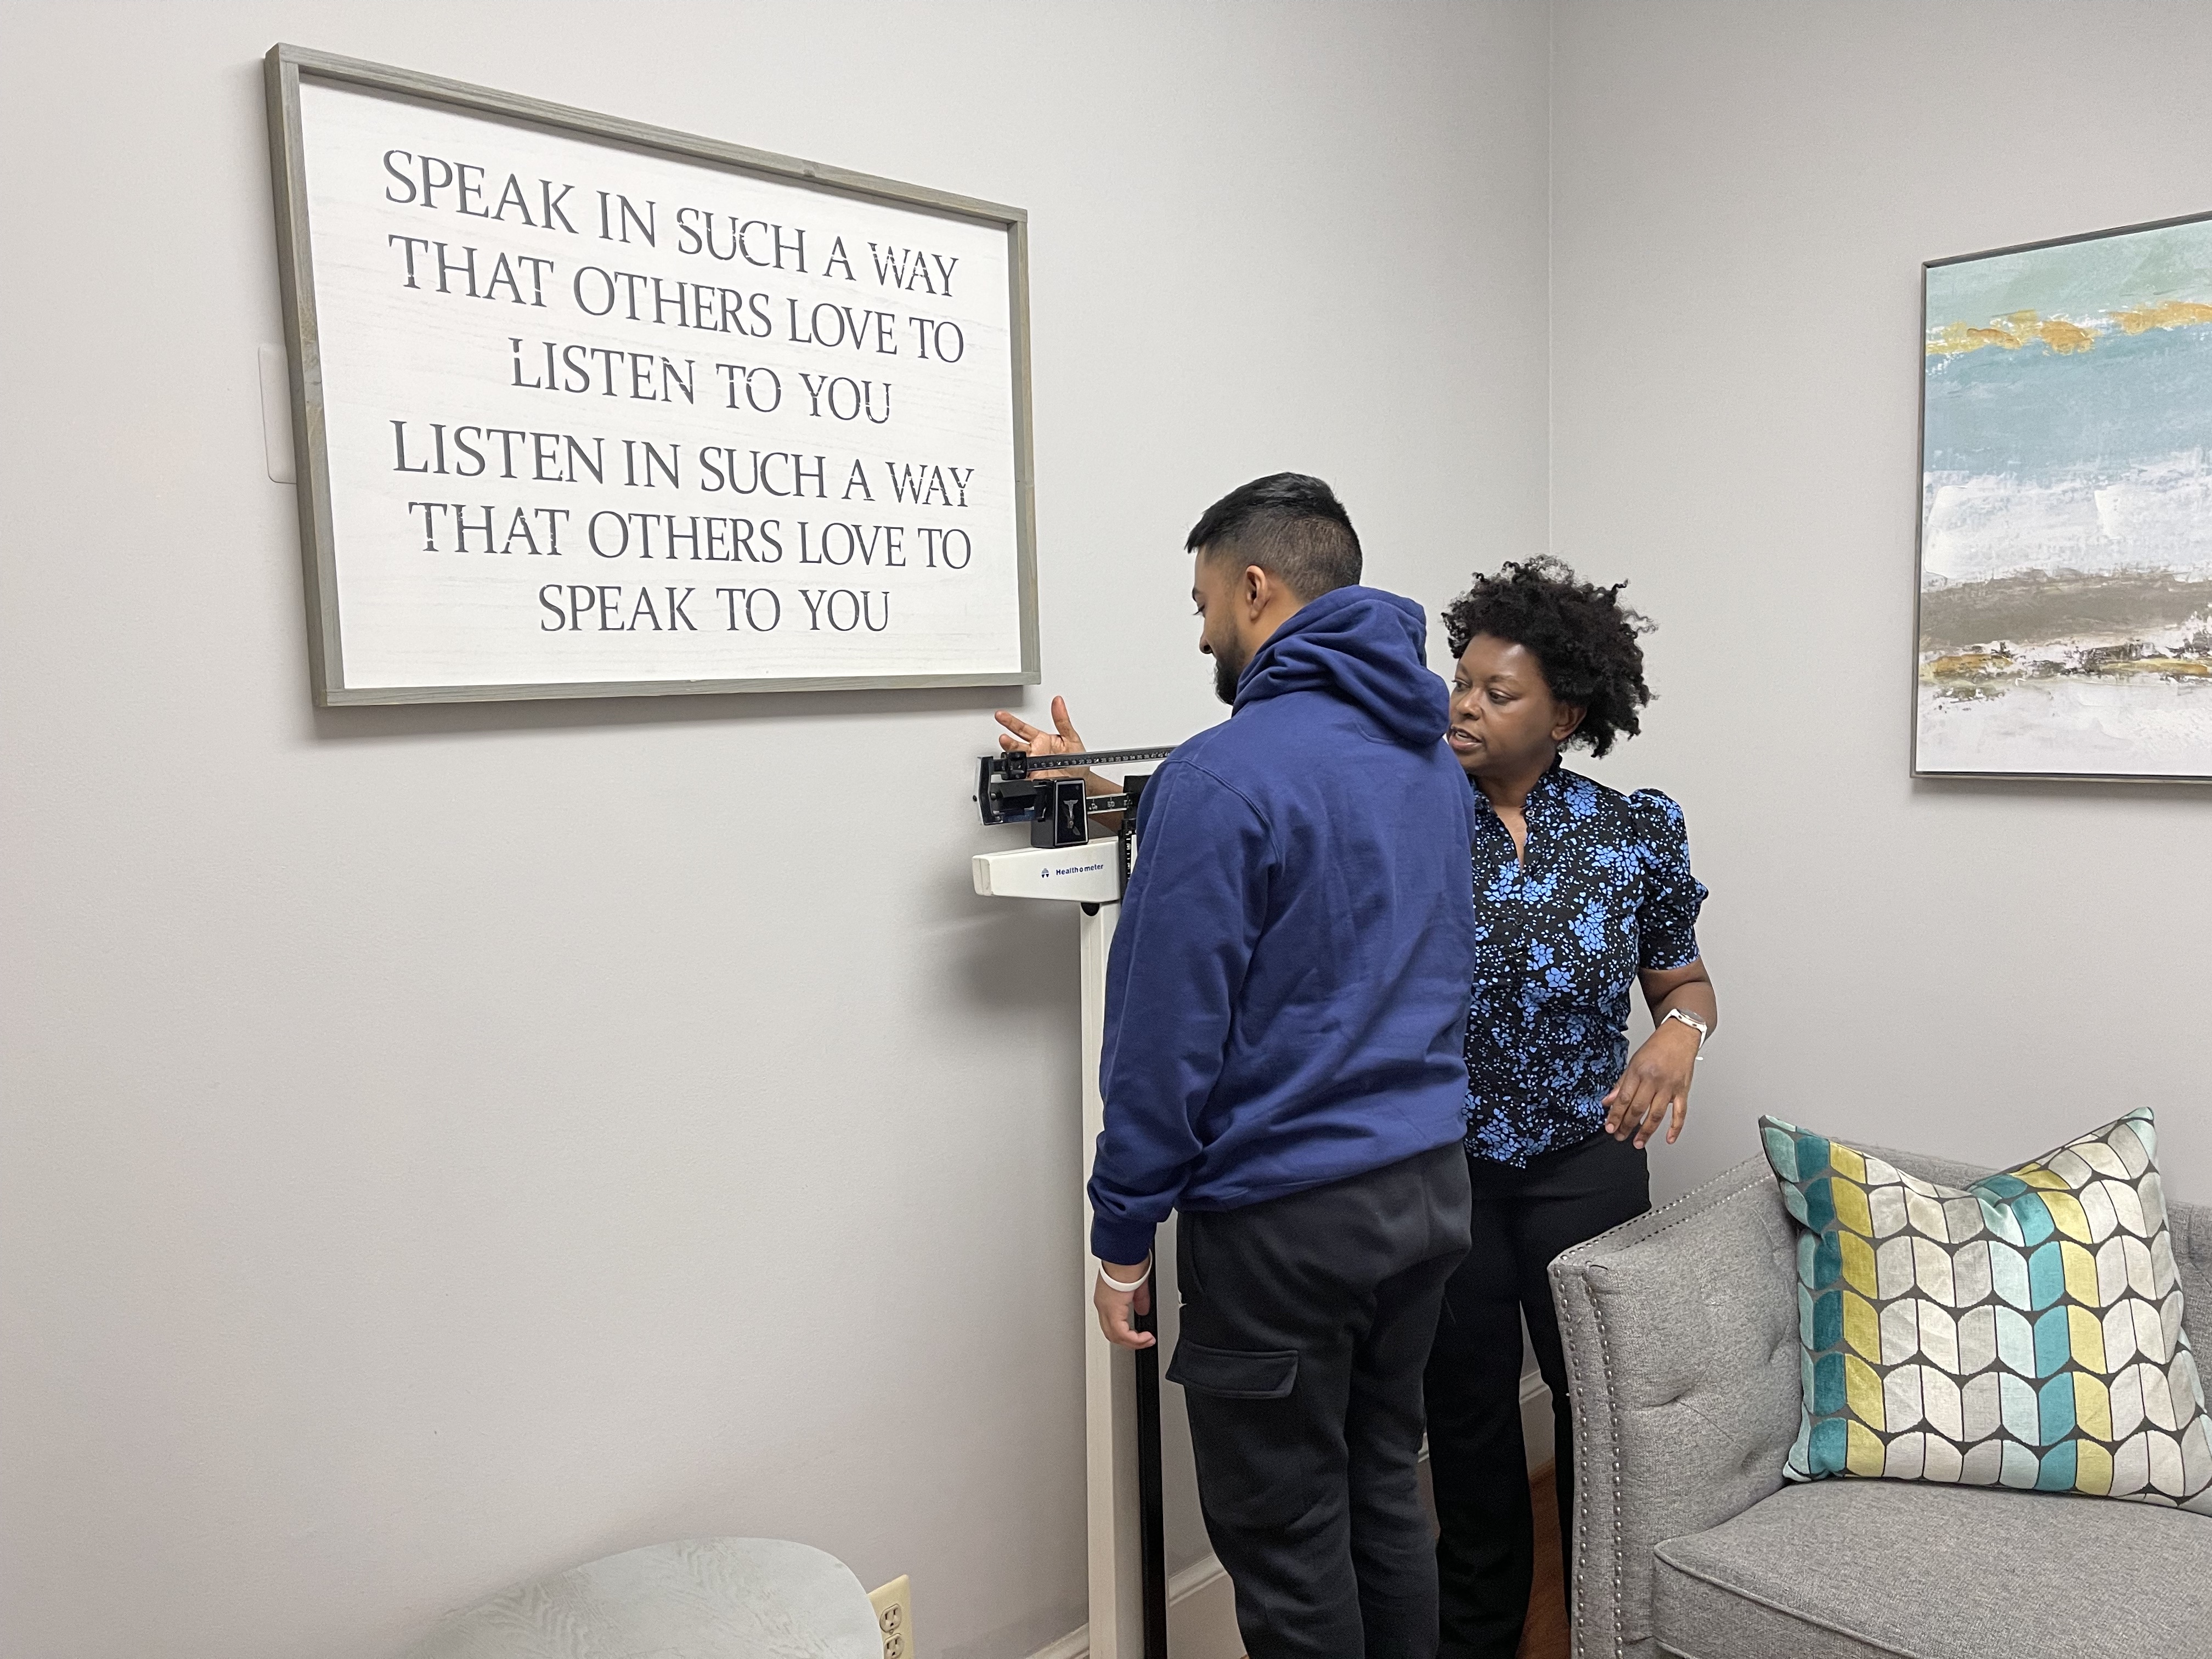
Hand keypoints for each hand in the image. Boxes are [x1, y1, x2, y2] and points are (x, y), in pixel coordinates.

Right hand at [994, 696, 1089, 776]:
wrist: (1082, 780)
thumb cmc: (1076, 760)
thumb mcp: (1071, 737)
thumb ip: (1063, 720)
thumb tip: (1058, 702)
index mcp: (1041, 740)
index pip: (1023, 729)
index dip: (1011, 721)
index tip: (1002, 715)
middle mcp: (1034, 752)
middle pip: (1016, 743)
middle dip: (1007, 738)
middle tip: (1001, 734)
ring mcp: (1033, 765)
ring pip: (1017, 758)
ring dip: (1010, 752)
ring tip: (1006, 744)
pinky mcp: (1034, 777)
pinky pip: (1022, 774)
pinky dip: (1017, 771)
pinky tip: (1014, 766)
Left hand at [1093, 1260, 1155, 1348]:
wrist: (1125, 1253)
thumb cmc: (1128, 1261)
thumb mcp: (1136, 1284)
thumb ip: (1139, 1300)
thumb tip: (1142, 1310)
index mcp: (1107, 1298)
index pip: (1112, 1323)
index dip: (1126, 1333)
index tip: (1140, 1335)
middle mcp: (1103, 1305)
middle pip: (1111, 1333)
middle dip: (1129, 1341)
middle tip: (1143, 1341)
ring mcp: (1105, 1307)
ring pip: (1114, 1335)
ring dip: (1133, 1342)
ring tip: (1147, 1340)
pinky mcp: (1112, 1309)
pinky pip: (1121, 1333)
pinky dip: (1134, 1339)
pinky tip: (1145, 1337)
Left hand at [1602, 1019, 1697, 1148]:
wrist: (1679, 1036)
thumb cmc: (1656, 1048)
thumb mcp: (1633, 1062)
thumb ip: (1621, 1084)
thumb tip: (1608, 1101)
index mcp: (1639, 1072)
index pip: (1624, 1098)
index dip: (1615, 1115)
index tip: (1609, 1127)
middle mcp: (1654, 1080)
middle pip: (1638, 1108)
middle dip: (1627, 1125)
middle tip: (1620, 1136)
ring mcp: (1670, 1087)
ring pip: (1657, 1114)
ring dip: (1646, 1131)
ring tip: (1638, 1142)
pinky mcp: (1683, 1091)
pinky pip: (1680, 1112)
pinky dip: (1676, 1127)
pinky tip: (1669, 1138)